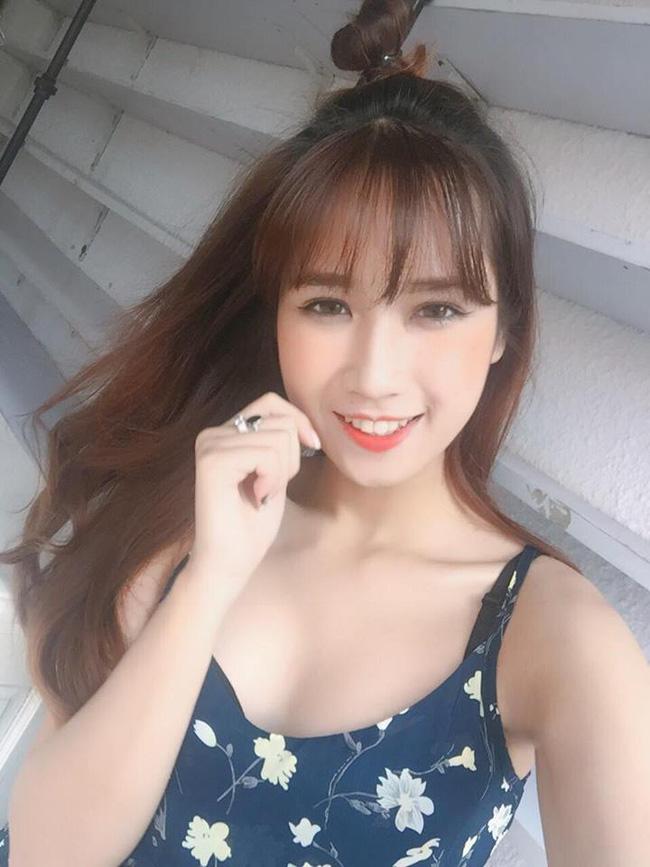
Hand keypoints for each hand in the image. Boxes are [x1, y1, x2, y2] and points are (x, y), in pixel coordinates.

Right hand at [188, 391, 320, 605]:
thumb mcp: (275, 472)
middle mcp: (213, 433)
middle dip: (291, 457)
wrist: (230, 563)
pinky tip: (256, 497)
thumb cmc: (252, 524)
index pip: (271, 402)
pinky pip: (267, 454)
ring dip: (282, 473)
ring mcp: (210, 445)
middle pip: (280, 420)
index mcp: (225, 432)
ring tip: (260, 494)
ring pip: (278, 438)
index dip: (298, 421)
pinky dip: (273, 479)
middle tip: (270, 487)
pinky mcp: (213, 461)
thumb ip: (280, 441)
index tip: (312, 448)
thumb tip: (303, 421)